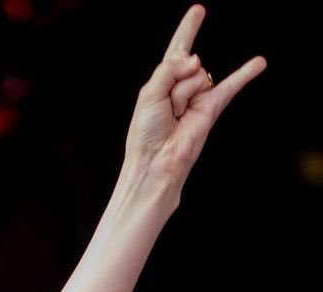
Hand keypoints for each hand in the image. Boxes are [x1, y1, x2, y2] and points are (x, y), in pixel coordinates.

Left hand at [123, 5, 265, 194]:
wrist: (157, 163)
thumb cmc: (146, 134)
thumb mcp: (149, 94)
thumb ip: (170, 69)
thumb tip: (197, 59)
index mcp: (162, 82)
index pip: (177, 50)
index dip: (187, 30)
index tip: (198, 10)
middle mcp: (181, 87)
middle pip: (185, 63)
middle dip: (173, 82)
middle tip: (166, 109)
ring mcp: (198, 97)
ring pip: (197, 78)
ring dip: (183, 96)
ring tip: (176, 117)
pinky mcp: (211, 108)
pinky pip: (232, 85)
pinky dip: (246, 73)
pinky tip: (260, 63)